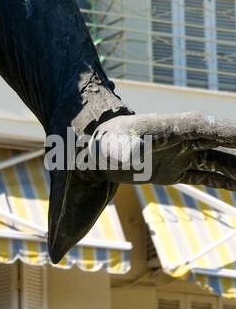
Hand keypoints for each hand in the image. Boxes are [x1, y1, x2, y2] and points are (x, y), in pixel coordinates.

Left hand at [89, 112, 235, 188]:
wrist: (88, 153)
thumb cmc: (99, 145)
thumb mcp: (109, 145)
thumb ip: (122, 149)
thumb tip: (129, 155)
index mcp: (168, 127)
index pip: (205, 126)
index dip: (228, 132)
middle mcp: (180, 139)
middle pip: (220, 142)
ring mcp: (180, 155)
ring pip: (219, 163)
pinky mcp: (175, 171)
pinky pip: (207, 177)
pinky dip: (226, 182)